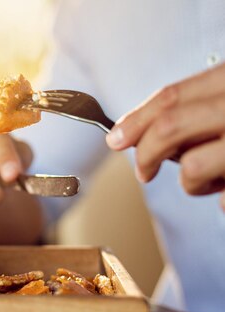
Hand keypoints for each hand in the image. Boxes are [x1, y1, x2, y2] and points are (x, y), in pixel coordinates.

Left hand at [106, 62, 224, 209]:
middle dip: (145, 155)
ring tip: (210, 180)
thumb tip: (137, 135)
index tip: (114, 140)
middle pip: (169, 127)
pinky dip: (220, 199)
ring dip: (191, 183)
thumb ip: (194, 109)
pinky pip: (223, 198)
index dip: (134, 120)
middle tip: (144, 172)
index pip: (171, 97)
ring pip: (192, 166)